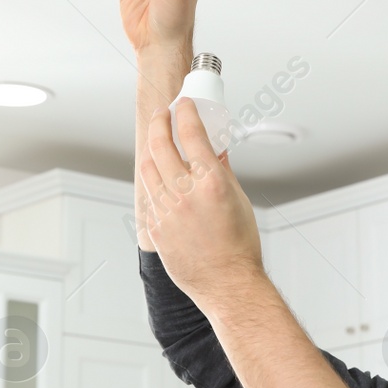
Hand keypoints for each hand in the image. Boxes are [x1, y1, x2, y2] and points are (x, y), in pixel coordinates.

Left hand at [140, 97, 262, 303]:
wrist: (227, 283)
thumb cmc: (240, 247)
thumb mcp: (239, 200)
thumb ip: (223, 170)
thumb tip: (216, 149)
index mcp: (211, 183)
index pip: (191, 133)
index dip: (186, 112)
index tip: (184, 104)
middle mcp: (184, 194)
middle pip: (160, 143)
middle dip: (159, 122)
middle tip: (162, 115)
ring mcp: (166, 211)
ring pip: (147, 168)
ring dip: (151, 150)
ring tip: (157, 143)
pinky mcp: (155, 228)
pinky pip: (148, 196)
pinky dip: (154, 182)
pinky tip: (160, 179)